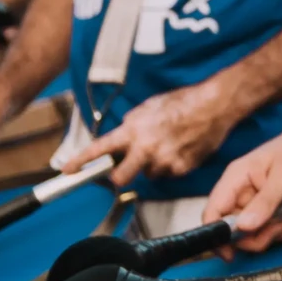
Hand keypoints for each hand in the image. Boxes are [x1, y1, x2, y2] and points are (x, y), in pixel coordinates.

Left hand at [65, 82, 241, 187]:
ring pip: (148, 175)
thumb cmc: (182, 102)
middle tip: (126, 167)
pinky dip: (171, 166)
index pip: (100, 149)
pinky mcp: (180, 169)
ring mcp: (163, 161)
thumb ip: (132, 124)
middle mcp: (145, 148)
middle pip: (120, 178)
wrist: (213, 106)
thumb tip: (123, 136)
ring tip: (166, 146)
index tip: (67, 170)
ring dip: (151, 166)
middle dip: (120, 175)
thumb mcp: (148, 107)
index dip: (80, 161)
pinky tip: (179, 149)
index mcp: (133, 130)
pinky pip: (168, 174)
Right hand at [201, 122, 281, 254]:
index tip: (232, 253)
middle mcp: (239, 191)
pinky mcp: (267, 209)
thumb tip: (243, 228)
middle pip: (233, 229)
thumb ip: (265, 202)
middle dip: (257, 236)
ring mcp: (253, 201)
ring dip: (273, 234)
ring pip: (251, 233)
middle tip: (281, 229)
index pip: (213, 212)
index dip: (217, 236)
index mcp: (235, 178)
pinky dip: (281, 230)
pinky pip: (267, 229)